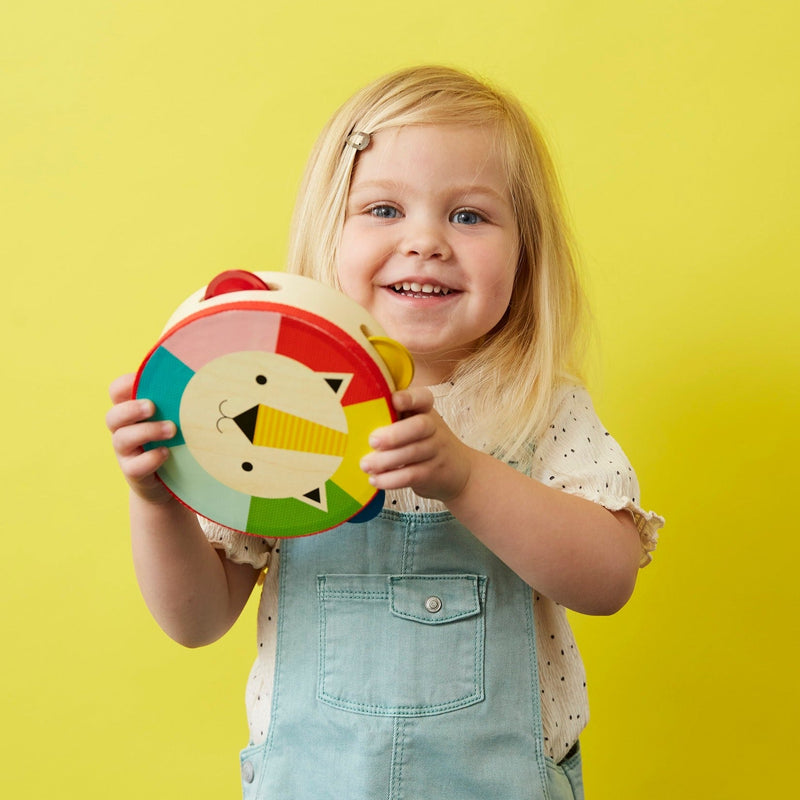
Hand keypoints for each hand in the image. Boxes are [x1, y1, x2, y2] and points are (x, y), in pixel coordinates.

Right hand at [105, 373, 176, 503]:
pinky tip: (166, 453)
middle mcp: (123, 431)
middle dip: (131, 409)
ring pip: (122, 439)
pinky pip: (134, 466)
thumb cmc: (174, 441)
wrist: (168, 483)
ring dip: (147, 431)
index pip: (116, 392)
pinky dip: (150, 458)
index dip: (125, 384)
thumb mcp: (175, 418)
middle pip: (113, 416)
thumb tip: (204, 376)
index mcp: (131, 412)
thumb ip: (178, 401)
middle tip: (152, 407)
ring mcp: (126, 453)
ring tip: (172, 430)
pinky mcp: (134, 473)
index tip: (143, 380)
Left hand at [359, 387, 472, 502]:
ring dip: (386, 460)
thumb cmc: (426, 442)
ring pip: (413, 452)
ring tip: (366, 465)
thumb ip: (394, 417)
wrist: (461, 472)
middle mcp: (434, 428)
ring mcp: (436, 451)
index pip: (423, 398)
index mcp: (426, 411)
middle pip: (420, 426)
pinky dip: (392, 479)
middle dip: (395, 434)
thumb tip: (353, 419)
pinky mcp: (433, 473)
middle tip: (373, 441)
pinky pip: (412, 475)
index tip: (393, 401)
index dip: (409, 398)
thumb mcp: (416, 423)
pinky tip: (376, 480)